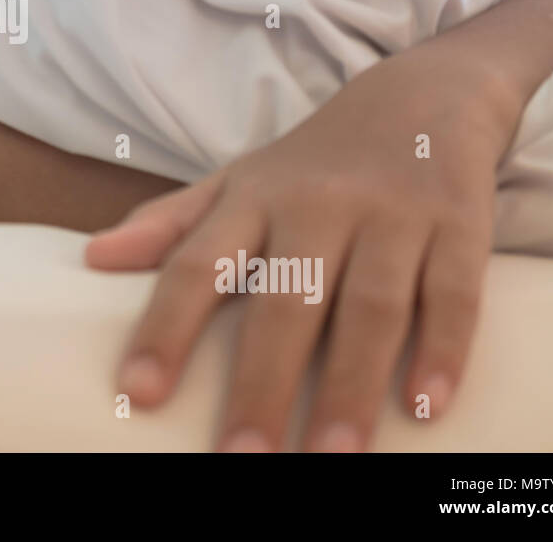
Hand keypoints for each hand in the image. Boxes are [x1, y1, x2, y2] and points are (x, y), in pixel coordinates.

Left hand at [86, 46, 517, 451]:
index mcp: (254, 198)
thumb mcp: (236, 181)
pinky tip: (427, 408)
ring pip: (374, 307)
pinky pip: (454, 292)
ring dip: (352, 387)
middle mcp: (319, 204)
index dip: (167, 328)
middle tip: (242, 458)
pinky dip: (444, 350)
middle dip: (262, 384)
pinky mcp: (460, 223)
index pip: (198, 265)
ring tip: (332, 458)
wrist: (422, 94)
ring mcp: (393, 213)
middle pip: (288, 301)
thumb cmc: (310, 162)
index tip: (138, 392)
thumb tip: (92, 259)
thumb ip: (170, 224)